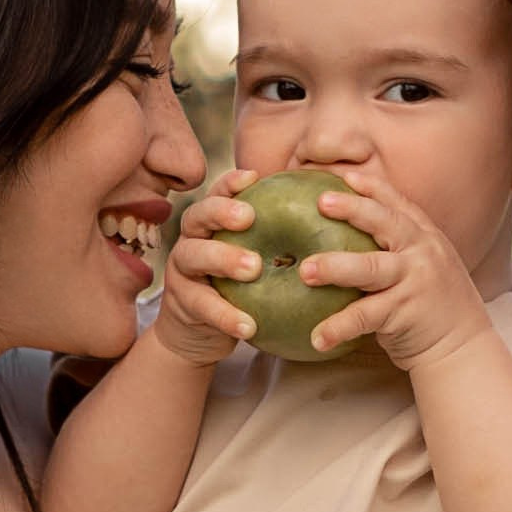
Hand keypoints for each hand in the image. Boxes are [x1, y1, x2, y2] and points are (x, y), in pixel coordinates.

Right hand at [153, 169, 262, 363]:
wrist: (200, 335)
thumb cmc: (239, 291)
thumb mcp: (257, 263)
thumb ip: (279, 243)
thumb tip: (329, 223)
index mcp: (212, 225)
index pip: (217, 195)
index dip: (230, 183)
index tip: (253, 176)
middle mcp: (192, 241)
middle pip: (196, 215)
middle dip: (221, 211)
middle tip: (249, 216)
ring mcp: (182, 271)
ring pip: (192, 255)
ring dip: (223, 258)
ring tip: (254, 268)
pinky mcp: (182, 303)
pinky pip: (202, 306)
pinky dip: (225, 315)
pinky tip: (249, 326)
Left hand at [299, 173, 493, 370]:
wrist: (463, 348)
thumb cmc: (433, 309)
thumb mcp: (424, 269)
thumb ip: (397, 251)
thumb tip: (349, 239)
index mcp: (426, 238)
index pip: (397, 204)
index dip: (371, 187)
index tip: (343, 175)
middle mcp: (423, 253)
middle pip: (384, 222)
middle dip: (352, 209)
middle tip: (319, 202)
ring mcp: (415, 281)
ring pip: (370, 268)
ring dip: (335, 267)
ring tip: (305, 270)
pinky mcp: (405, 312)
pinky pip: (364, 316)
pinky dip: (338, 327)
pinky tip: (317, 338)